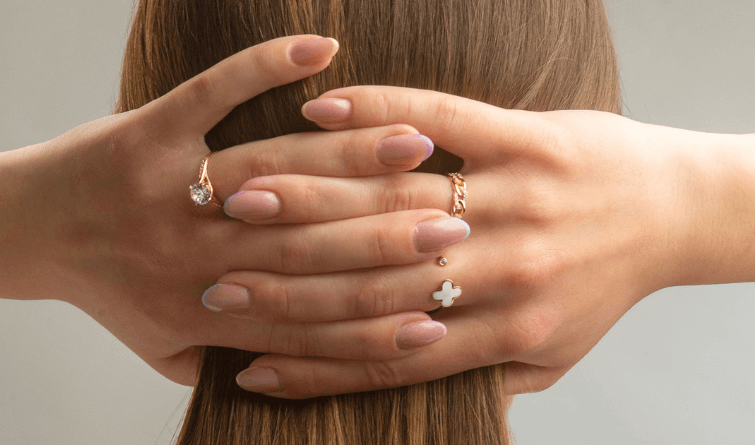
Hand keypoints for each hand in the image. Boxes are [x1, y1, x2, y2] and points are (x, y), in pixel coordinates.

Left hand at [0, 39, 468, 384]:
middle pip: (310, 249)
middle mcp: (193, 257)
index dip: (381, 320)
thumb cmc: (108, 292)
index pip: (310, 324)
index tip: (445, 307)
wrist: (24, 230)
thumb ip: (231, 366)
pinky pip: (215, 90)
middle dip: (389, 236)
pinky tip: (319, 49)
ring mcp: (173, 187)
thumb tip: (309, 378)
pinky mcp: (151, 128)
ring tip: (417, 143)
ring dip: (352, 154)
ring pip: (278, 170)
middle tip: (460, 222)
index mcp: (205, 317)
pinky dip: (265, 65)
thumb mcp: (167, 350)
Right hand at [221, 86, 735, 397]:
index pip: (388, 356)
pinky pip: (440, 117)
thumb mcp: (553, 353)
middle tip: (213, 284)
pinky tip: (315, 109)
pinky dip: (375, 111)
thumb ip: (488, 378)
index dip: (313, 366)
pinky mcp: (525, 136)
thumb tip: (426, 414)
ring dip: (308, 197)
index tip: (249, 367)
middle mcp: (505, 267)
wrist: (674, 211)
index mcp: (508, 329)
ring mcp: (515, 195)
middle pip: (376, 279)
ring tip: (238, 199)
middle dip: (287, 284)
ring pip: (393, 198)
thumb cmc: (603, 286)